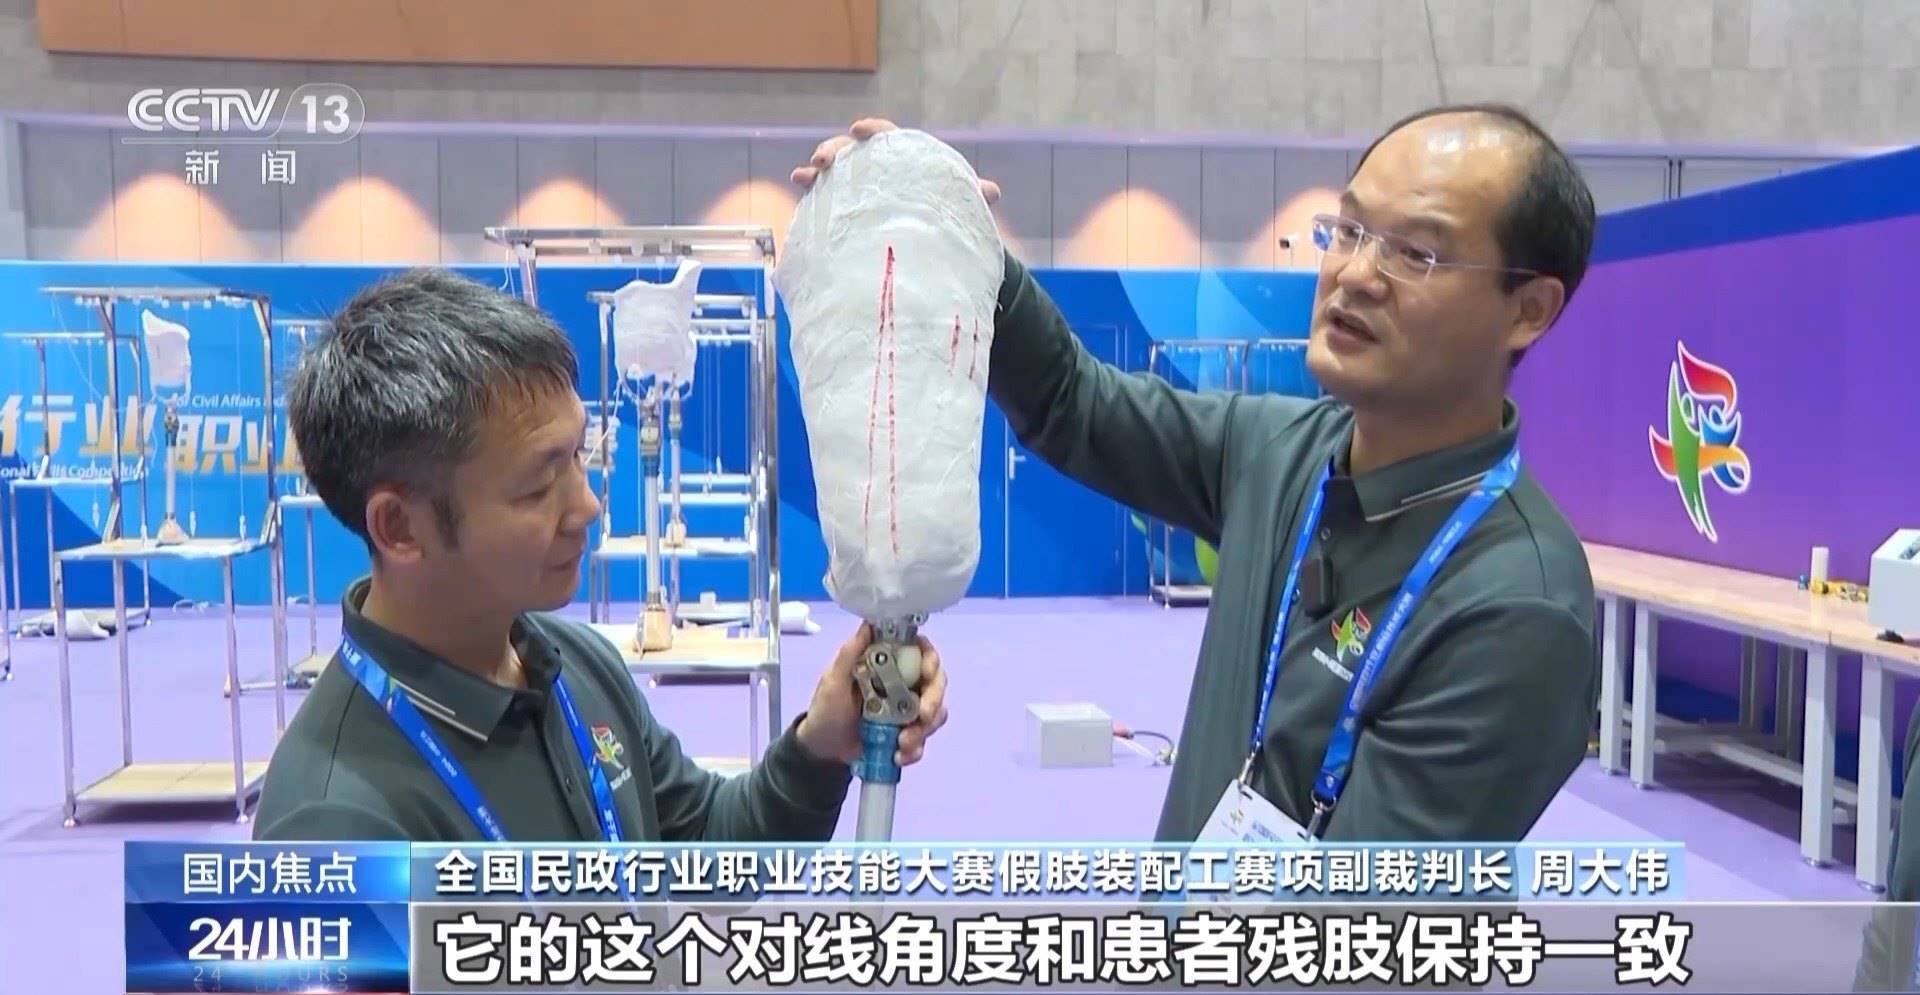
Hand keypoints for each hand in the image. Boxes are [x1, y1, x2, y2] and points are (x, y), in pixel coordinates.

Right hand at [790, 118, 1001, 203]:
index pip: (886, 135)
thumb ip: (970, 193)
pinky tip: (800, 192)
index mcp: (901, 155)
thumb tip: (993, 192)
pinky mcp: (844, 203)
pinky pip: (825, 194)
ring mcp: (857, 183)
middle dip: (834, 150)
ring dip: (816, 169)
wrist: (927, 231)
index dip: (872, 129)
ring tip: (804, 176)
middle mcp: (875, 165)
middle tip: (822, 160)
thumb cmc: (942, 205)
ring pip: (833, 169)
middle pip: (851, 150)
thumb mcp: (956, 200)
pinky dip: (811, 191)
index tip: (860, 131)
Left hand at [795, 623, 949, 766]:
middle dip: (934, 700)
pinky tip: (899, 756)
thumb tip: (869, 623)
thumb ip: (850, 654)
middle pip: (936, 682)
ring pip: (935, 712)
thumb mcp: (833, 681)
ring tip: (902, 743)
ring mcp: (907, 710)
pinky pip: (924, 739)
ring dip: (924, 729)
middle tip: (923, 715)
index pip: (920, 652)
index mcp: (888, 664)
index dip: (931, 659)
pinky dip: (915, 749)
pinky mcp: (907, 734)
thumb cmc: (827, 709)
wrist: (823, 749)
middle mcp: (904, 683)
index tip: (927, 673)